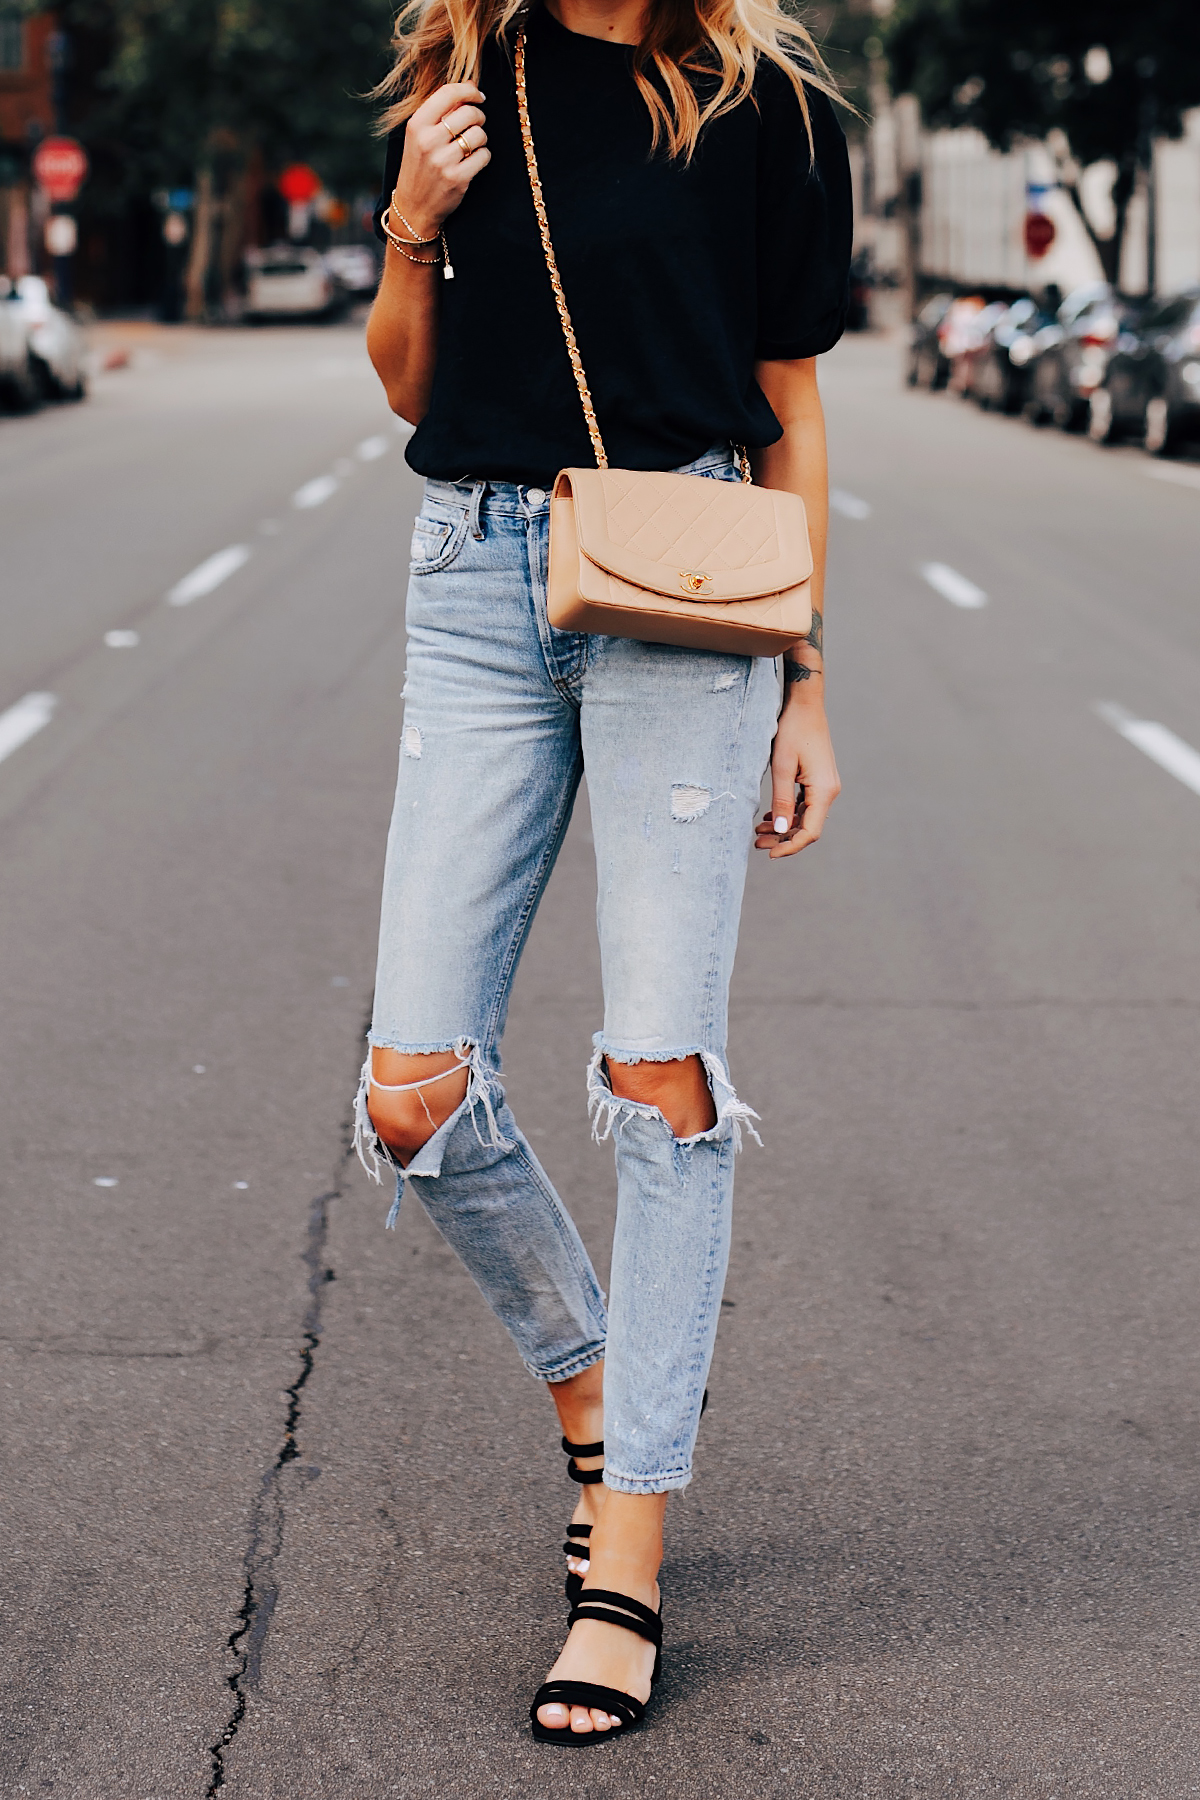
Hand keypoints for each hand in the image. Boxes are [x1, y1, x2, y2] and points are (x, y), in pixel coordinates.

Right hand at [391, 82, 490, 239]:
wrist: (413, 207)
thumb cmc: (419, 166)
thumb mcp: (419, 135)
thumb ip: (440, 111)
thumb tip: (471, 85)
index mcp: (417, 125)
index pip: (448, 94)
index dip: (469, 91)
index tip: (478, 96)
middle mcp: (428, 141)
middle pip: (469, 113)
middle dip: (479, 116)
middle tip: (477, 124)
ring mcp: (443, 161)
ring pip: (479, 134)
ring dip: (481, 139)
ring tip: (472, 145)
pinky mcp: (458, 179)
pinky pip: (484, 156)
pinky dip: (483, 156)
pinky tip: (473, 161)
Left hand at [754, 690, 840, 859]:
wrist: (805, 704)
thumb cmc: (792, 730)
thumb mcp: (782, 767)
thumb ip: (782, 801)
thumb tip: (782, 832)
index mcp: (824, 790)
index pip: (811, 831)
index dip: (791, 846)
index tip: (770, 853)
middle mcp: (829, 791)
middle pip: (808, 827)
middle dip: (783, 839)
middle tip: (757, 843)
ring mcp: (824, 785)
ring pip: (805, 817)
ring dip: (784, 827)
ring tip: (759, 831)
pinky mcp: (817, 780)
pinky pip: (804, 805)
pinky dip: (788, 813)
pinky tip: (770, 817)